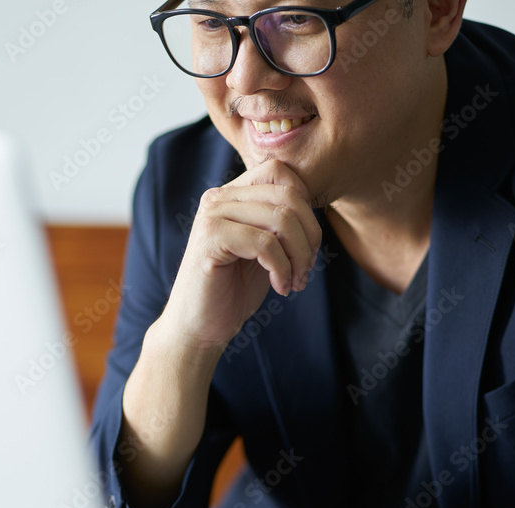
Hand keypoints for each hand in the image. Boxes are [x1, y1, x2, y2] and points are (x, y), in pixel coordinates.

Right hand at [157, 160, 322, 351]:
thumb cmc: (234, 290)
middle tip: (306, 268)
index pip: (281, 172)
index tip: (308, 247)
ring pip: (281, 218)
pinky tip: (280, 288)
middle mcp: (218, 197)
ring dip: (299, 256)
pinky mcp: (210, 239)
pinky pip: (265, 243)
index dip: (306, 208)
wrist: (199, 328)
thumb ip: (281, 222)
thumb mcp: (265, 249)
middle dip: (310, 235)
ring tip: (294, 281)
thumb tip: (316, 207)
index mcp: (232, 194)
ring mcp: (212, 215)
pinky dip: (282, 269)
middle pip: (288, 194)